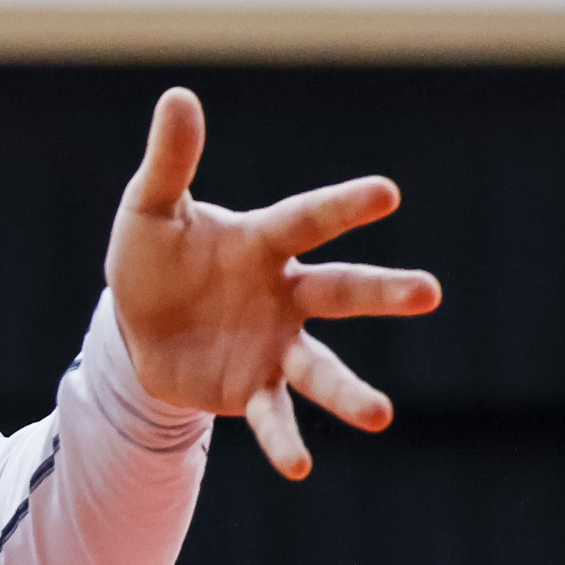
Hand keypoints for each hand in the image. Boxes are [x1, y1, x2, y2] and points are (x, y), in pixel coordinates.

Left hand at [104, 87, 442, 478]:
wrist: (134, 325)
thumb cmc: (153, 257)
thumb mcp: (150, 208)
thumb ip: (171, 161)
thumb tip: (178, 95)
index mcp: (264, 243)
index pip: (308, 219)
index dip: (345, 206)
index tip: (388, 192)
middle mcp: (284, 295)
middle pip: (339, 291)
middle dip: (382, 291)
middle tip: (430, 292)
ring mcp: (275, 346)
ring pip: (322, 369)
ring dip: (350, 394)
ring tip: (381, 416)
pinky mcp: (252, 389)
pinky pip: (275, 416)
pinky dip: (285, 441)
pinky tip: (299, 468)